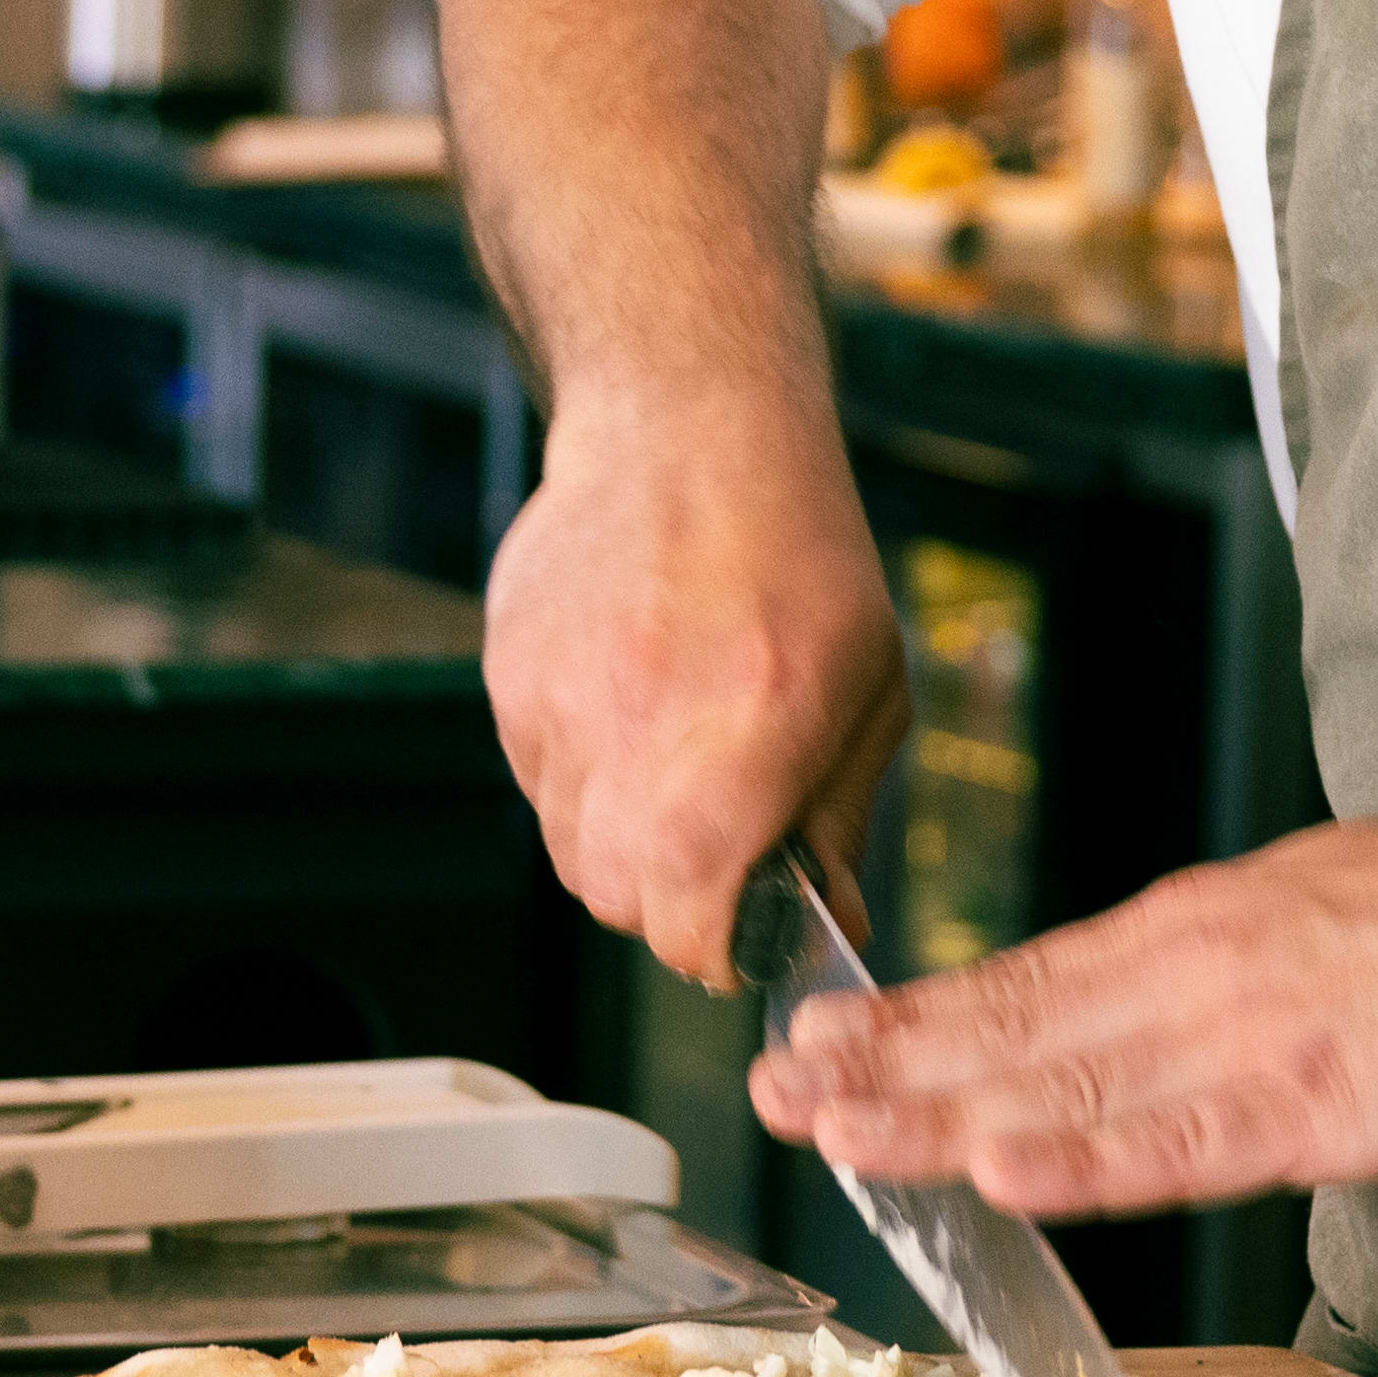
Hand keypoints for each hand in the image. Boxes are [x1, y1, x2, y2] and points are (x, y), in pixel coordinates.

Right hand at [476, 387, 899, 976]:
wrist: (689, 427)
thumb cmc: (798, 555)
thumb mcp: (867, 690)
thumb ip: (839, 821)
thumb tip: (830, 928)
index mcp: (751, 730)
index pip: (685, 915)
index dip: (709, 949)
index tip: (732, 936)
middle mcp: (642, 721)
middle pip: (614, 897)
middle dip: (663, 900)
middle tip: (708, 850)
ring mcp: (560, 698)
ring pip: (567, 844)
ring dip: (618, 837)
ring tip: (669, 757)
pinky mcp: (510, 675)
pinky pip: (535, 778)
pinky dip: (579, 774)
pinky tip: (627, 703)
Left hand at [758, 819, 1377, 1218]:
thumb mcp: (1301, 904)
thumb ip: (1210, 955)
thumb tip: (1141, 975)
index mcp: (1189, 931)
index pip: (1021, 981)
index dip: (911, 1017)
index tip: (816, 1037)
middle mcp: (1191, 977)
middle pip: (1012, 1030)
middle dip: (882, 1066)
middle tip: (771, 1090)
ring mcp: (1243, 1043)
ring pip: (1063, 1088)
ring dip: (939, 1118)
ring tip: (838, 1140)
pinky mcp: (1308, 1109)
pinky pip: (1173, 1147)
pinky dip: (1081, 1165)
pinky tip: (1001, 1180)